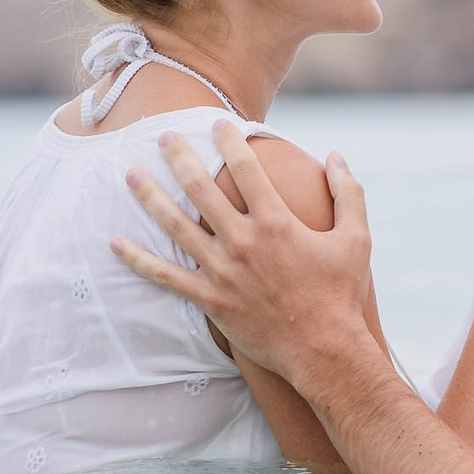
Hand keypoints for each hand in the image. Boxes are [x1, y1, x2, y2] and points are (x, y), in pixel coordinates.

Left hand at [112, 122, 381, 388]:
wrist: (324, 350)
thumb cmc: (342, 294)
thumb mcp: (356, 238)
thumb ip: (347, 193)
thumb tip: (337, 156)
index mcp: (275, 221)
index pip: (245, 167)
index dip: (229, 140)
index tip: (217, 124)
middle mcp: (242, 241)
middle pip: (201, 188)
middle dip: (179, 158)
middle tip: (163, 137)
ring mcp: (222, 271)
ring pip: (176, 226)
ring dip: (150, 197)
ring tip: (131, 175)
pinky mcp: (211, 300)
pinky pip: (166, 277)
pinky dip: (139, 260)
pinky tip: (116, 242)